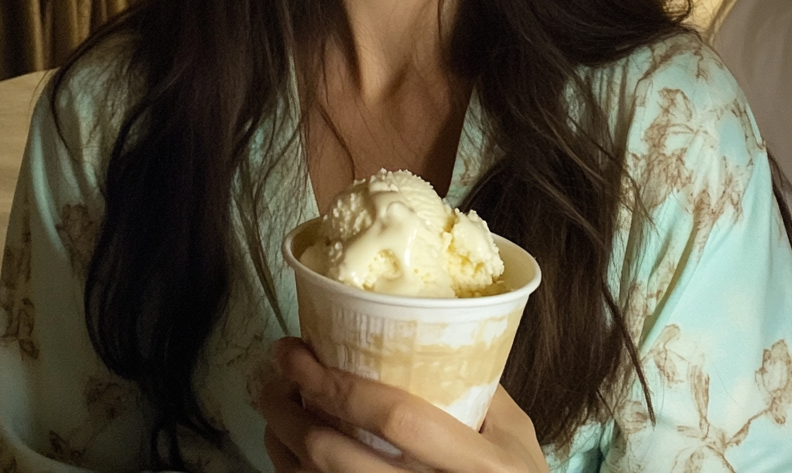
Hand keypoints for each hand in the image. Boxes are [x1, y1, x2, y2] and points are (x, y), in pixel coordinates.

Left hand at [259, 337, 549, 472]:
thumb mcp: (516, 435)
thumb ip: (478, 388)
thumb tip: (427, 333)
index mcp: (473, 463)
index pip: (396, 419)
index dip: (340, 385)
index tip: (302, 353)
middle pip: (335, 457)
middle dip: (290, 409)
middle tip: (277, 368)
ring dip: (282, 439)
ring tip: (275, 400)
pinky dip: (291, 471)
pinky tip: (290, 447)